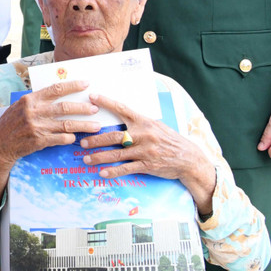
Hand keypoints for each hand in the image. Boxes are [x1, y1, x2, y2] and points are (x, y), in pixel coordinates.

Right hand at [0, 79, 99, 207]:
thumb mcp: (20, 106)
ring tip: (96, 126)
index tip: (86, 84)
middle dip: (83, 108)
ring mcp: (37, 127)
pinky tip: (76, 138)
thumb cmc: (11, 123)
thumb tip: (58, 94)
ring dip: (84, 125)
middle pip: (65, 107)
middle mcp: (34, 112)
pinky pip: (60, 139)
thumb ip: (38, 101)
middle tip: (96, 108)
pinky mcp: (39, 141)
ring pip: (66, 125)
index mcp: (30, 100)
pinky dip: (70, 138)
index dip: (73, 86)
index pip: (56, 89)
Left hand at [81, 94, 215, 194]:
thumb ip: (138, 123)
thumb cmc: (169, 141)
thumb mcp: (156, 126)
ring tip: (86, 159)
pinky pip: (127, 168)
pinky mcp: (147, 165)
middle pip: (114, 136)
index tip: (92, 96)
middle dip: (95, 139)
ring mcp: (145, 151)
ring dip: (99, 157)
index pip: (122, 109)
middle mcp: (143, 135)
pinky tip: (102, 173)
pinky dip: (113, 171)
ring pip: (117, 154)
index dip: (106, 102)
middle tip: (82, 142)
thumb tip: (119, 118)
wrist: (188, 158)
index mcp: (144, 122)